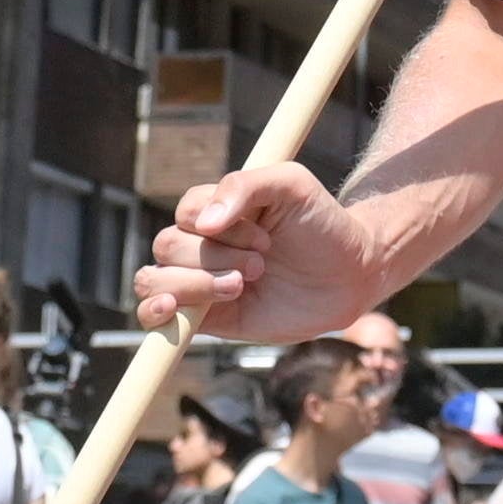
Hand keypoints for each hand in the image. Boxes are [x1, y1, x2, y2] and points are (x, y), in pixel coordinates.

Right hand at [135, 167, 382, 344]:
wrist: (349, 276)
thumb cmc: (321, 225)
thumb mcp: (290, 185)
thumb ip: (244, 186)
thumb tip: (203, 223)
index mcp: (217, 209)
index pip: (187, 211)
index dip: (222, 225)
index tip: (266, 236)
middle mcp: (203, 243)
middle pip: (168, 245)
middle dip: (216, 256)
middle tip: (262, 264)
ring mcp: (201, 280)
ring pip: (156, 277)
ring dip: (197, 282)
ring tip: (241, 286)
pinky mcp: (207, 318)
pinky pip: (156, 314)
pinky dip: (153, 311)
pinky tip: (171, 307)